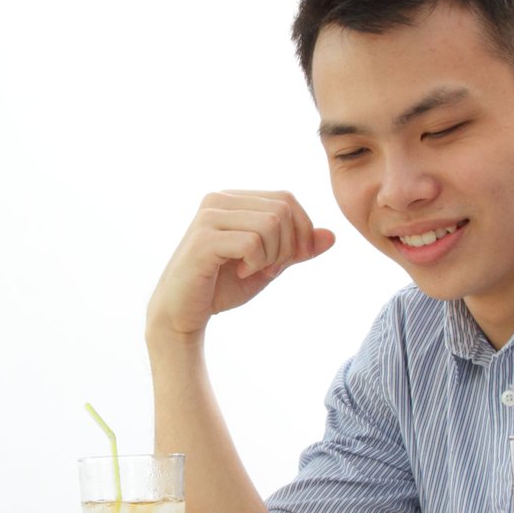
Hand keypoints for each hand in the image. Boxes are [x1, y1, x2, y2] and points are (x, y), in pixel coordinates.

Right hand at [146, 190, 335, 340]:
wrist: (182, 313)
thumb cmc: (222, 286)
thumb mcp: (268, 265)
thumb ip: (297, 250)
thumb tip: (332, 235)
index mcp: (233, 199)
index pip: (286, 199)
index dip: (301, 230)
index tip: (288, 261)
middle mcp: (218, 199)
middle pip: (282, 210)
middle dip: (286, 246)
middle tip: (267, 268)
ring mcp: (209, 216)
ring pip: (271, 224)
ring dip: (271, 256)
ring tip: (251, 270)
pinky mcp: (203, 239)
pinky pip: (252, 242)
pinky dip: (256, 263)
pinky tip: (239, 272)